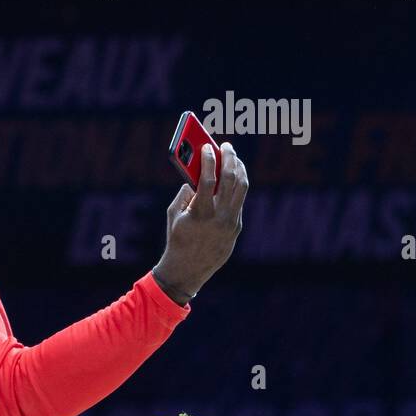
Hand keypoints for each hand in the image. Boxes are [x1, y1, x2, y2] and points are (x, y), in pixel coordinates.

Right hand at [152, 142, 247, 303]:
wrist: (188, 270)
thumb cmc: (176, 239)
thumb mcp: (174, 215)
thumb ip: (185, 194)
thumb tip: (196, 176)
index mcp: (200, 213)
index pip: (208, 180)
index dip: (208, 160)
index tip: (206, 147)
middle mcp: (220, 217)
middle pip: (231, 180)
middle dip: (229, 159)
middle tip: (226, 146)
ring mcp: (231, 222)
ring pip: (242, 188)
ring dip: (239, 169)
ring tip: (234, 158)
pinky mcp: (236, 227)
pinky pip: (239, 201)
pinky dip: (236, 186)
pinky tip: (233, 176)